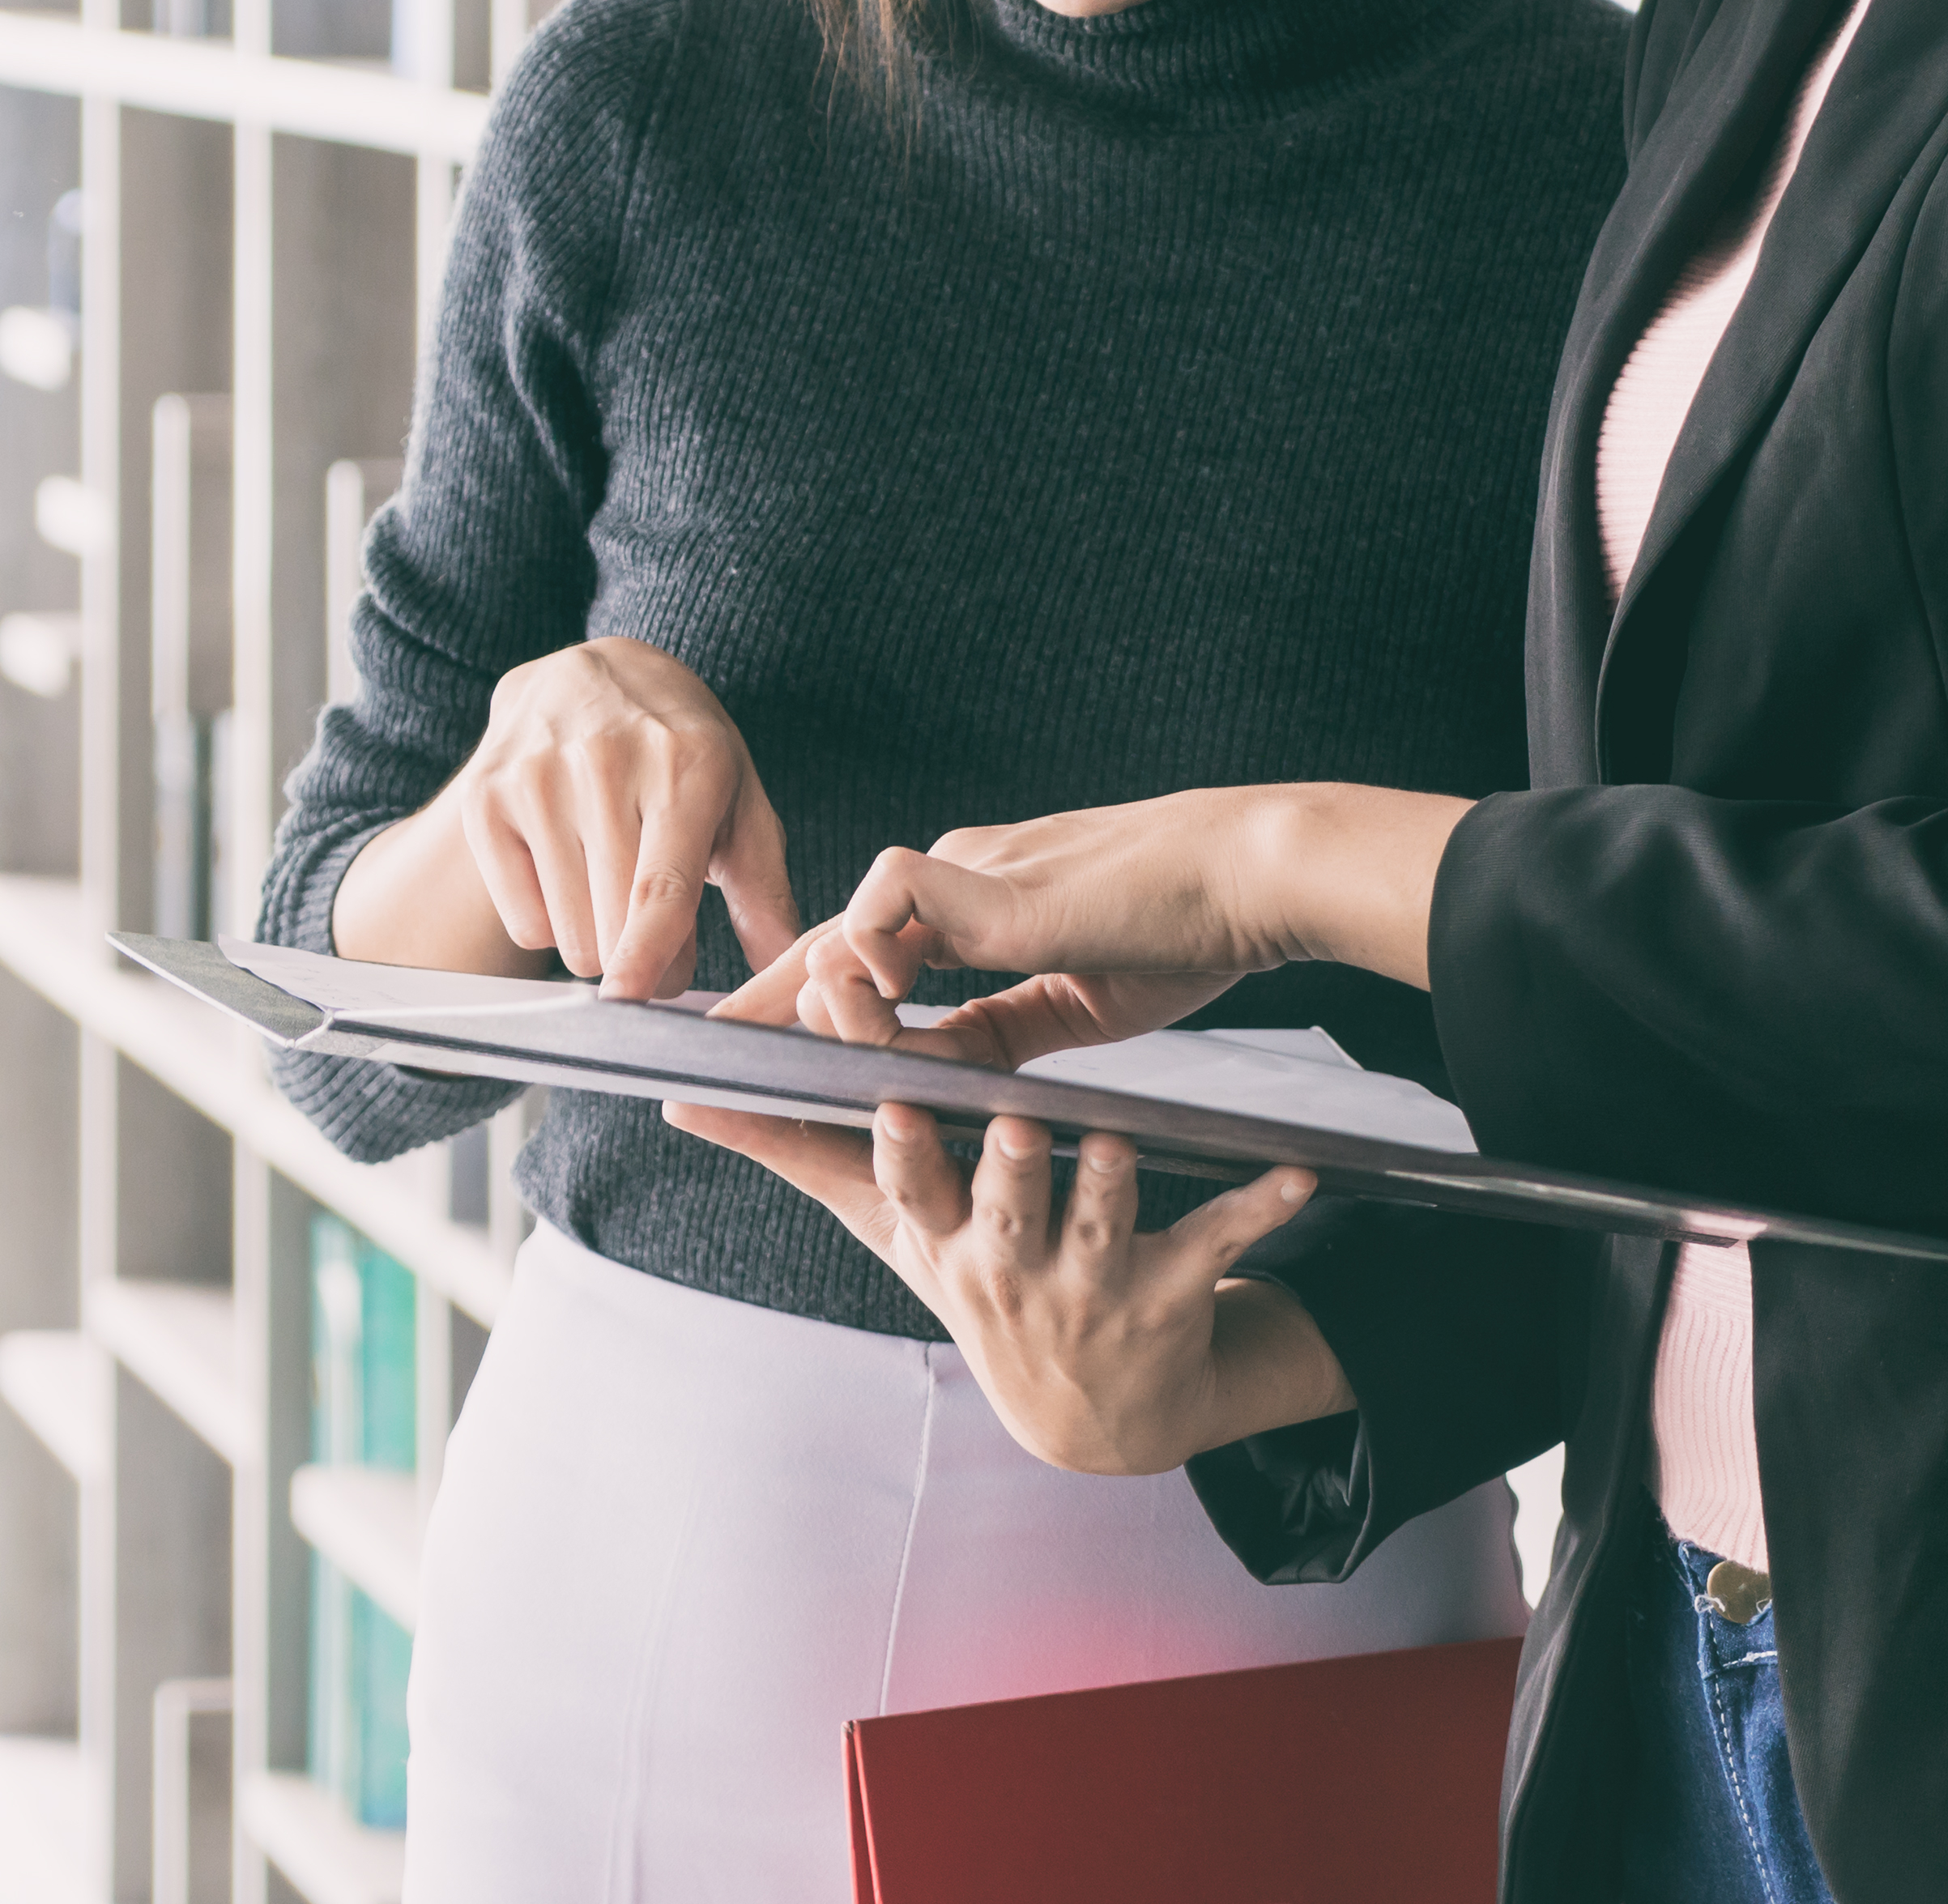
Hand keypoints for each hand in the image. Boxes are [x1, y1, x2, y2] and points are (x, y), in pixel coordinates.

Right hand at [328, 638, 798, 998]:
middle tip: (659, 929)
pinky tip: (568, 869)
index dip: (647, 950)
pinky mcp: (485, 798)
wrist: (590, 672)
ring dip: (597, 941)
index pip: (660, 881)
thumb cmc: (678, 749)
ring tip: (613, 887)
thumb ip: (763, 887)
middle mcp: (605, 761)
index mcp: (685, 763)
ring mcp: (536, 776)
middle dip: (644, 959)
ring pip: (566, 932)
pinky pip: (523, 919)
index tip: (630, 999)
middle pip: (612, 925)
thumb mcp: (737, 797)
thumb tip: (785, 967)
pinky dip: (551, 920)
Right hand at [660, 1096, 1352, 1473]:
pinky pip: (1218, 1240)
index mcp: (939, 1237)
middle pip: (1004, 1205)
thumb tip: (681, 1095)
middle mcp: (1008, 1266)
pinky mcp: (1169, 1289)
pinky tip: (1299, 1173)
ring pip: (1103, 1218)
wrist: (1091, 1417)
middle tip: (1009, 1118)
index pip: (905, 1176)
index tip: (882, 1074)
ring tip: (1120, 1139)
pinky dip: (1259, 1206)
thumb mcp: (887, 1231)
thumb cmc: (976, 1281)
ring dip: (1113, 1183)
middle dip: (1003, 1169)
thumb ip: (794, 1153)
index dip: (895, 1131)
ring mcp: (1090, 1284)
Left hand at [776, 783, 1470, 1023]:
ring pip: (845, 930)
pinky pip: (886, 904)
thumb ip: (1005, 1030)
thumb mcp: (1079, 1003)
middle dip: (765, 1001)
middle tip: (698, 1056)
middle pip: (833, 943)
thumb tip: (942, 1072)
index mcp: (979, 906)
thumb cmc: (1187, 930)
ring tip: (739, 1046)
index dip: (812, 1006)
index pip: (870, 959)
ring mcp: (968, 874)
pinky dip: (862, 951)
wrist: (1250, 876)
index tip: (759, 1054)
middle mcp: (958, 881)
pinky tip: (862, 1000)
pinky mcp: (987, 883)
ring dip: (794, 993)